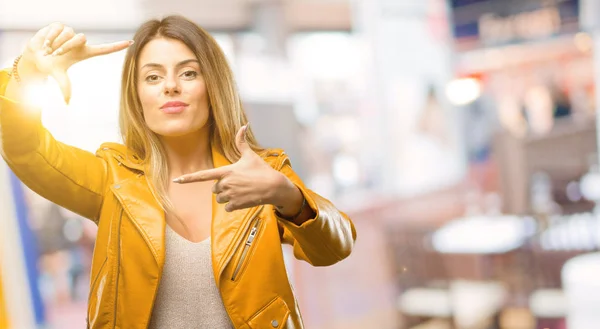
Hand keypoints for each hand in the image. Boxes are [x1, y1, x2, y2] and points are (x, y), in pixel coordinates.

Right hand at [19, 22, 132, 102]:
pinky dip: (49, 36)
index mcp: (84, 53)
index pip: (104, 49)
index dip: (117, 46)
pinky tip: (45, 41)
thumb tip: (67, 103)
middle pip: (81, 37)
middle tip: (55, 54)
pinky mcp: (60, 25)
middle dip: (66, 46)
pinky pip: (57, 28)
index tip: (131, 42)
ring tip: (49, 49)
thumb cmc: (50, 65)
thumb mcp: (57, 76)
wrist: (34, 55)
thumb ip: (64, 87)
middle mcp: (80, 42)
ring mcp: (70, 32)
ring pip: (69, 32)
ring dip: (56, 42)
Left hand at [174, 124, 291, 211]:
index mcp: (226, 171)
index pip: (203, 175)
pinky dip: (233, 206)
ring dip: (227, 197)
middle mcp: (226, 183)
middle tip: (236, 184)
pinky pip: (227, 208)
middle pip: (214, 189)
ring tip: (240, 191)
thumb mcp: (250, 155)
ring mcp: (231, 194)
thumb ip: (242, 142)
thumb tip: (243, 125)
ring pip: (220, 199)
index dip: (189, 178)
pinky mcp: (236, 204)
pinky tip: (243, 199)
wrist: (274, 186)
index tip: (177, 180)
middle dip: (222, 188)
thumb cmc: (261, 170)